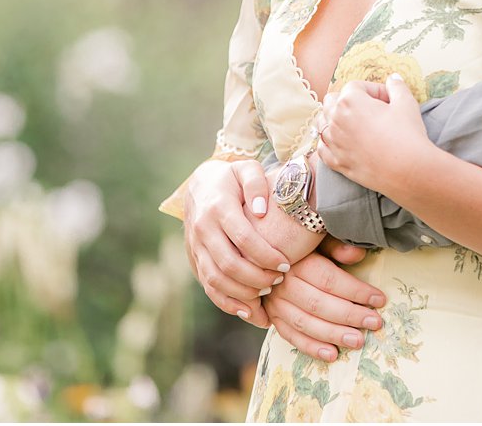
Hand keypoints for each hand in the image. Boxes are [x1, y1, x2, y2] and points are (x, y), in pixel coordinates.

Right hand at [180, 160, 289, 324]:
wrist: (200, 185)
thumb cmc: (232, 178)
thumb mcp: (246, 169)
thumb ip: (256, 183)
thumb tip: (262, 210)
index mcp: (218, 207)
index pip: (243, 238)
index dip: (266, 255)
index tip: (287, 264)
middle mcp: (203, 229)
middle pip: (229, 264)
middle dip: (257, 277)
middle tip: (280, 280)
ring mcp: (196, 247)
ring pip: (216, 280)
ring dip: (244, 292)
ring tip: (268, 292)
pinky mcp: (194, 260)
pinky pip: (208, 287)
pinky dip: (228, 302)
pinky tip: (249, 311)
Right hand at [263, 249, 385, 362]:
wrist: (269, 251)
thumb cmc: (302, 245)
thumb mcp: (318, 238)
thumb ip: (336, 246)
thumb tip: (357, 254)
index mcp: (297, 262)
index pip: (330, 281)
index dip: (356, 291)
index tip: (379, 299)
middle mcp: (283, 284)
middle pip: (319, 304)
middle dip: (350, 315)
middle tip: (374, 322)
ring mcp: (276, 303)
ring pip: (306, 323)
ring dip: (334, 335)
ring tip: (358, 341)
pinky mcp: (273, 318)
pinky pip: (291, 337)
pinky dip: (311, 348)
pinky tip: (332, 354)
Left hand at [319, 75, 431, 196]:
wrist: (407, 170)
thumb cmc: (407, 134)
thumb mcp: (406, 103)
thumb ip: (397, 87)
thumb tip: (393, 78)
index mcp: (350, 101)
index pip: (356, 86)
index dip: (374, 90)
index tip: (389, 99)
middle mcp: (336, 120)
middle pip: (332, 100)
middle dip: (348, 100)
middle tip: (370, 109)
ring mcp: (334, 142)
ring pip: (322, 123)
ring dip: (335, 119)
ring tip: (354, 124)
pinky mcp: (336, 162)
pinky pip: (322, 148)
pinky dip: (329, 143)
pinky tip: (343, 142)